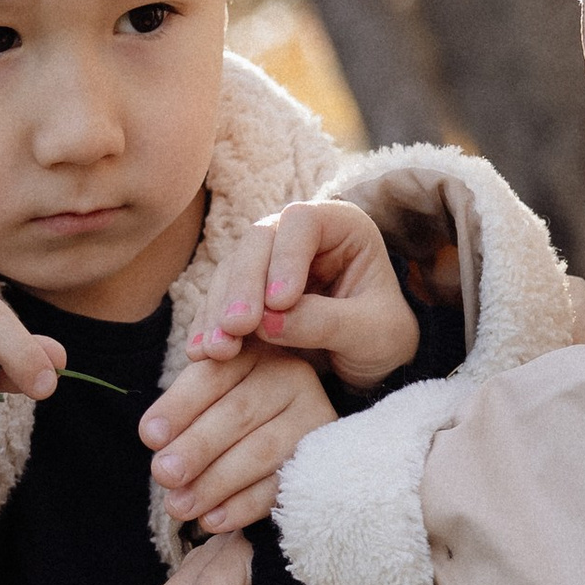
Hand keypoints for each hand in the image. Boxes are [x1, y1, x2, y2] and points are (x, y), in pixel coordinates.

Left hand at [139, 341, 334, 531]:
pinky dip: (244, 506)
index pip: (214, 376)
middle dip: (196, 448)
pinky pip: (281, 485)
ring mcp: (313, 418)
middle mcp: (291, 377)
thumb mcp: (207, 397)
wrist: (280, 433)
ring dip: (215, 483)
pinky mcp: (321, 458)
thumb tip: (154, 436)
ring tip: (179, 506)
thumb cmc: (228, 413)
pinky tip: (212, 520)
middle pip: (239, 413)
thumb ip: (182, 408)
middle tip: (164, 475)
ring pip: (262, 451)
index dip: (180, 406)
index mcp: (255, 353)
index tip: (149, 436)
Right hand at [188, 199, 419, 393]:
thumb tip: (269, 322)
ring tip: (217, 350)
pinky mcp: (246, 292)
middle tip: (238, 327)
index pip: (303, 223)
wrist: (370, 362)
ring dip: (219, 310)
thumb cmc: (383, 337)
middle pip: (258, 242)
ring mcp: (267, 262)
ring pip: (231, 270)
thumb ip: (326, 322)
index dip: (286, 257)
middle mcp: (298, 236)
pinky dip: (209, 327)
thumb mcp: (371, 333)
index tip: (280, 301)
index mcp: (341, 227)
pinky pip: (219, 301)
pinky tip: (201, 352)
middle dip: (243, 285)